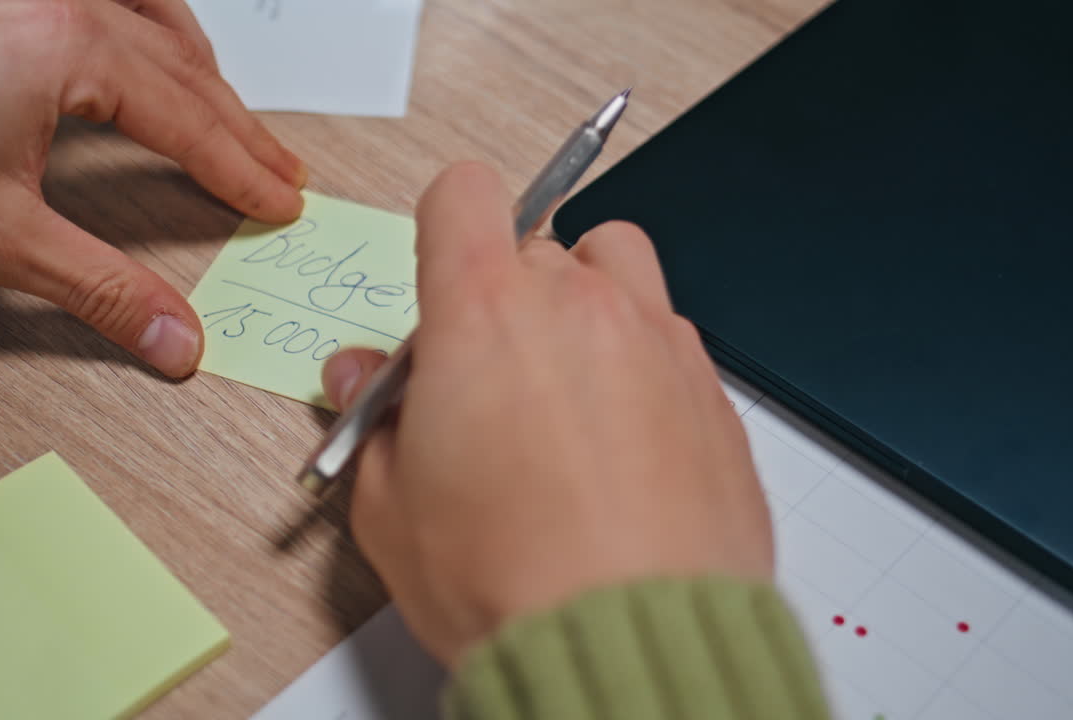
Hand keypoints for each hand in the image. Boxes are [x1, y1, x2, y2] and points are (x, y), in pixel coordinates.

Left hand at [0, 0, 305, 377]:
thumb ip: (101, 289)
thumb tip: (173, 336)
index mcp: (68, 49)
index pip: (190, 121)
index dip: (242, 170)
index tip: (279, 200)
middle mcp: (57, 1)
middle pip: (186, 70)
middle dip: (240, 129)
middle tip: (280, 172)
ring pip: (153, 20)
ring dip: (204, 74)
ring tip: (234, 118)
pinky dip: (150, 28)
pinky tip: (149, 48)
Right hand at [321, 163, 772, 664]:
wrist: (629, 646)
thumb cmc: (509, 581)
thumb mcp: (389, 507)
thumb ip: (372, 420)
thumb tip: (361, 377)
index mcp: (483, 314)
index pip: (464, 194)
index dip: (446, 225)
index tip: (444, 268)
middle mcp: (578, 307)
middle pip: (539, 239)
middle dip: (508, 293)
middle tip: (490, 374)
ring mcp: (657, 342)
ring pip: (618, 268)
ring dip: (587, 301)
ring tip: (566, 386)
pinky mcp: (711, 393)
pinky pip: (670, 339)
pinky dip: (641, 364)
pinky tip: (621, 444)